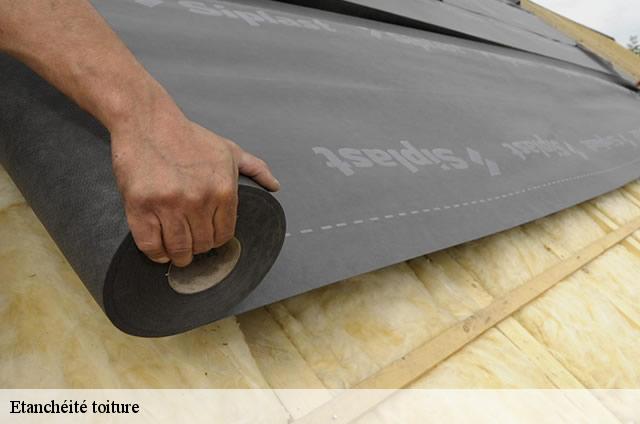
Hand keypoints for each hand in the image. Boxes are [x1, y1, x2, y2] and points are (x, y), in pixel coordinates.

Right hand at [110, 95, 278, 266]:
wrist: (147, 121)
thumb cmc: (188, 137)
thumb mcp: (228, 150)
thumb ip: (255, 168)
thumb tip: (275, 186)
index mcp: (223, 190)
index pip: (225, 235)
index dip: (216, 240)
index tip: (208, 238)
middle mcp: (199, 200)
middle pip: (202, 245)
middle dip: (198, 248)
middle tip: (190, 243)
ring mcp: (169, 205)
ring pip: (179, 250)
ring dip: (178, 255)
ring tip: (175, 251)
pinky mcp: (141, 207)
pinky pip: (151, 245)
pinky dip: (156, 253)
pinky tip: (159, 248)